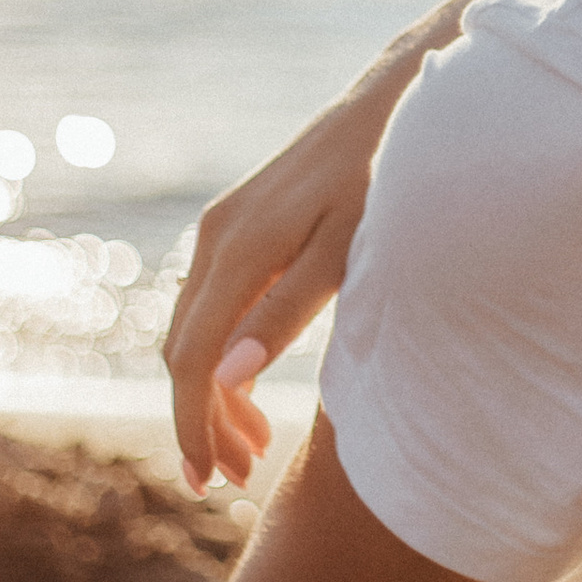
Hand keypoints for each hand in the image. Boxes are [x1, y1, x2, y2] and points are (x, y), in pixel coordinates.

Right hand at [161, 74, 406, 494]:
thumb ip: (287, 311)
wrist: (398, 100)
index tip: (208, 481)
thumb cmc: (386, 179)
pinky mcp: (240, 225)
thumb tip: (228, 377)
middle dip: (201, 421)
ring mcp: (223, 229)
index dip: (194, 425)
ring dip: (211, 393)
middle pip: (184, 352)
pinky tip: (251, 386)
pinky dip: (222, 354)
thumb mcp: (347, 251)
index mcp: (237, 251)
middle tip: (237, 480)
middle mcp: (216, 238)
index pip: (193, 360)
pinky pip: (211, 304)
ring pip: (193, 330)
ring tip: (250, 449)